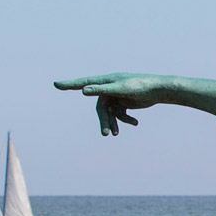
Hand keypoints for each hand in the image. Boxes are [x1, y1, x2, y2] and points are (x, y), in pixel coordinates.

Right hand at [53, 74, 174, 136]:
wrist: (159, 90)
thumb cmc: (141, 86)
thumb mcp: (121, 89)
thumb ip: (102, 90)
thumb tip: (84, 90)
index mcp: (106, 81)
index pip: (84, 83)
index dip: (69, 84)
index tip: (56, 84)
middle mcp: (109, 88)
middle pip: (100, 107)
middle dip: (103, 120)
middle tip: (106, 134)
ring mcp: (116, 96)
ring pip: (109, 113)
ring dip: (112, 123)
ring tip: (115, 134)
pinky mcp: (124, 103)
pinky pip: (119, 114)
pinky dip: (125, 120)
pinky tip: (135, 123)